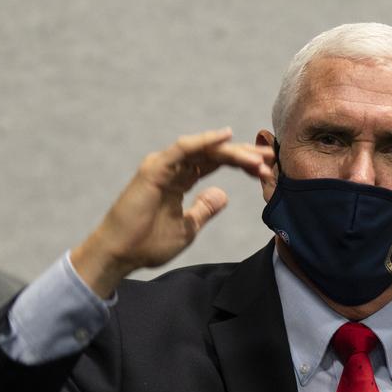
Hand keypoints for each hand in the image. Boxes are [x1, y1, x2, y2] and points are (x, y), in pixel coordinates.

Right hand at [70, 129, 273, 296]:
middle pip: (213, 154)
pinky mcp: (155, 168)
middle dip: (243, 155)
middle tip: (271, 157)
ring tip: (257, 158)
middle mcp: (171, 168)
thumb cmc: (147, 244)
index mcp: (178, 180)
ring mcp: (163, 166)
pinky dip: (205, 141)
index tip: (265, 169)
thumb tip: (223, 195)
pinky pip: (184, 149)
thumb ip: (204, 209)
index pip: (214, 164)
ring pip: (204, 150)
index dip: (240, 163)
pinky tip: (226, 137)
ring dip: (233, 152)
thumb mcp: (187, 228)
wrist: (120, 254)